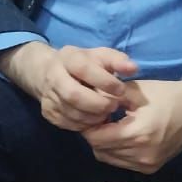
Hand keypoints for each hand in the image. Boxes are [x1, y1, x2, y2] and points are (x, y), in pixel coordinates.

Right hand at [0, 42, 136, 130]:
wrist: (50, 72)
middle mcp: (53, 76)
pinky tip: (93, 119)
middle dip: (98, 104)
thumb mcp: (100, 56)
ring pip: (71, 112)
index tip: (121, 90)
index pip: (83, 68)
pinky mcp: (48, 111)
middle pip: (73, 95)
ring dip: (93, 117)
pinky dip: (84, 125)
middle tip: (114, 107)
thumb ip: (117, 61)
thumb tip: (133, 68)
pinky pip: (68, 123)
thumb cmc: (84, 64)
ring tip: (105, 114)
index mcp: (68, 57)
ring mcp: (48, 95)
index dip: (104, 81)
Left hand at [81, 74, 181, 172]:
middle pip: (100, 150)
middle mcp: (142, 155)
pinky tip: (120, 134)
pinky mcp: (152, 168)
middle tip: (96, 118)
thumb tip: (85, 103)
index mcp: (137, 134)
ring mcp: (148, 164)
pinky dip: (116, 151)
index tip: (88, 112)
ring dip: (104, 144)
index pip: (96, 138)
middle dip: (94, 134)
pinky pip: (123, 163)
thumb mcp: (133, 91)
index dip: (87, 125)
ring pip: (109, 159)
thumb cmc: (165, 95)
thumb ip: (107, 98)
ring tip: (108, 125)